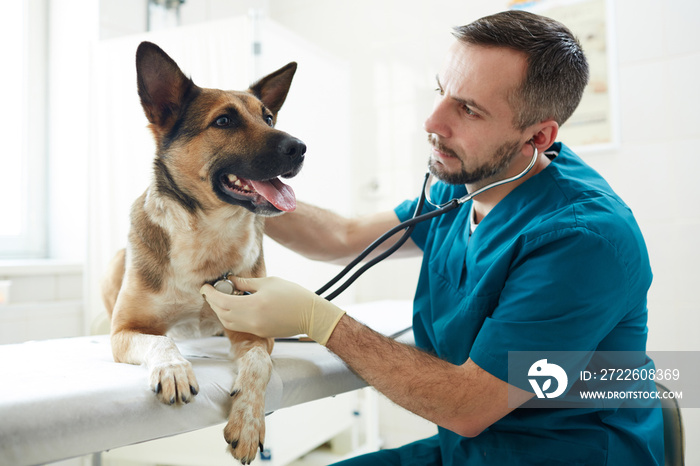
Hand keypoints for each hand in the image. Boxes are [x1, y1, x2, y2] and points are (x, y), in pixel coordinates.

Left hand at [200, 276, 344, 344]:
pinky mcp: (260, 333)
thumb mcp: (268, 283)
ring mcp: (255, 329)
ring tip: (222, 297)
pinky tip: (235, 306)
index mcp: (252, 305)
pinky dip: (231, 316)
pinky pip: (239, 326)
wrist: (310, 315)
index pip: (221, 301)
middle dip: (213, 302)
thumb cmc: (292, 295)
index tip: (205, 286)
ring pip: (228, 322)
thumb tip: (230, 280)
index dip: (210, 294)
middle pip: (221, 313)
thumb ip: (246, 283)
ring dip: (220, 311)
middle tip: (211, 291)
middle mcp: (251, 320)